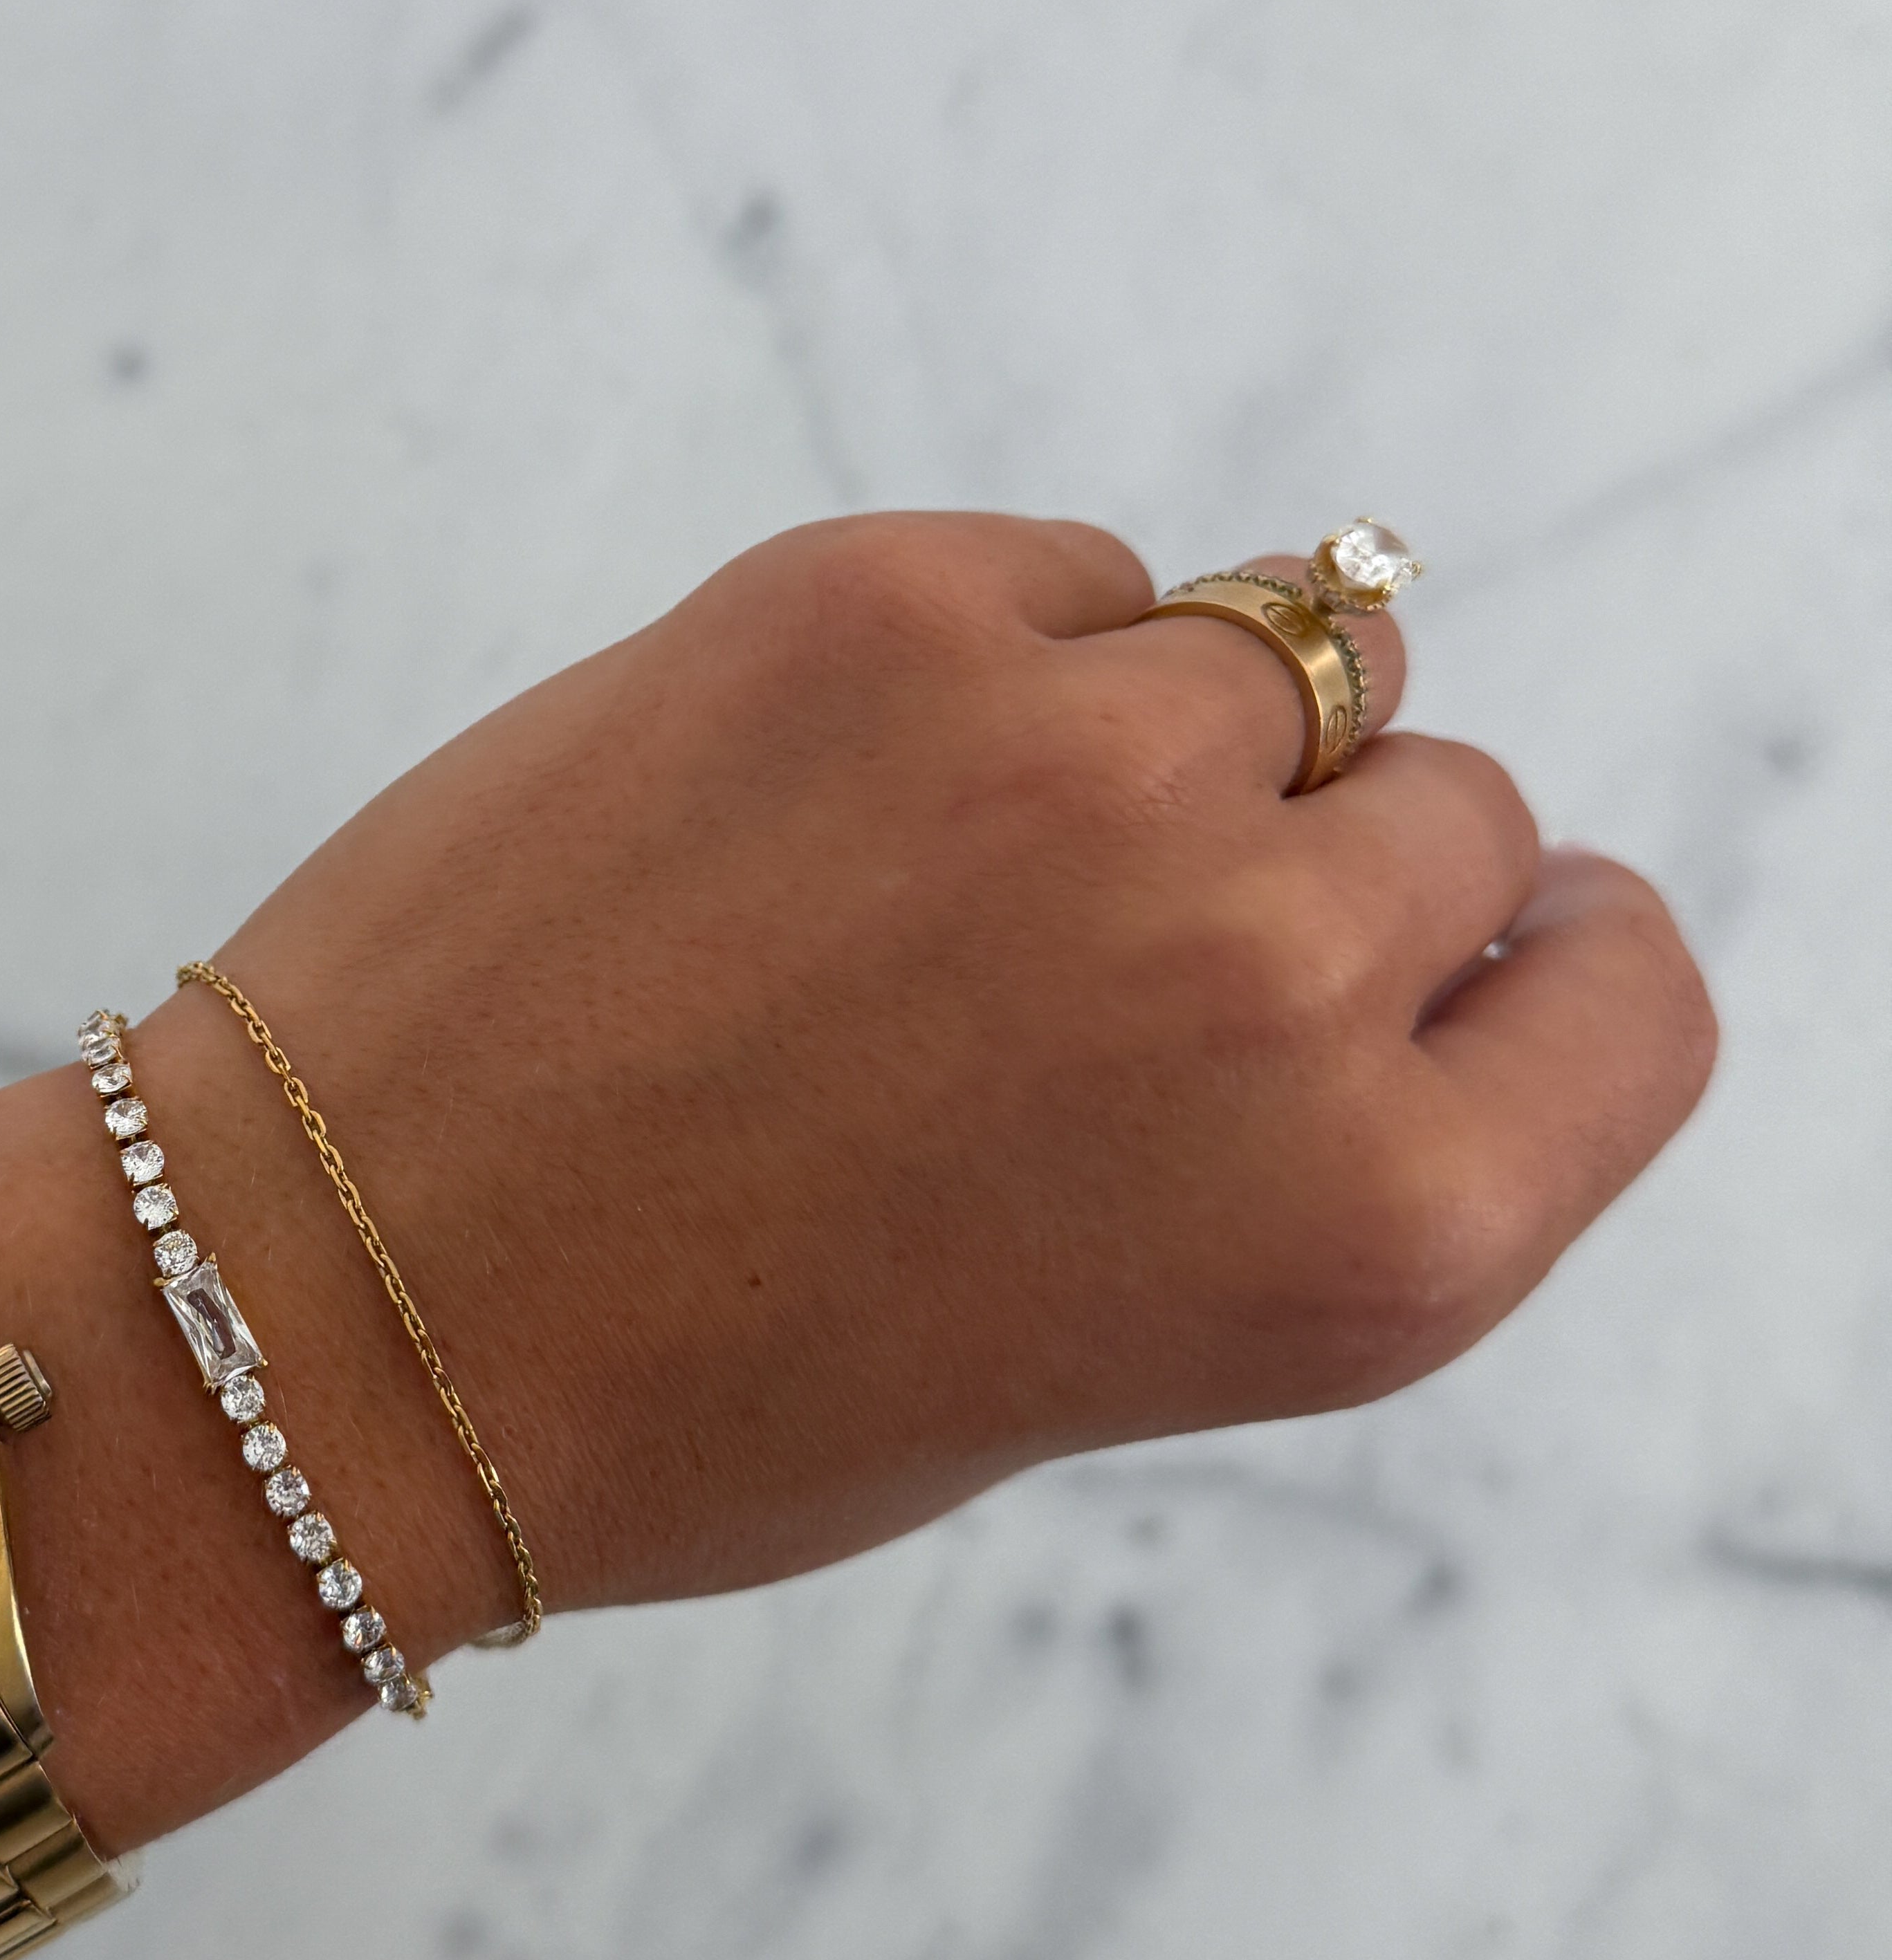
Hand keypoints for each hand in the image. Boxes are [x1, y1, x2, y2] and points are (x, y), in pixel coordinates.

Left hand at [0, 512, 1714, 1822]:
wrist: (337, 1312)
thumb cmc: (708, 1385)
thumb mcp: (1109, 1340)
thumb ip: (1297, 1126)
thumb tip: (1375, 857)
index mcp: (1372, 1236)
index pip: (1623, 994)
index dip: (1524, 972)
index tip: (1436, 971)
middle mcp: (1276, 983)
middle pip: (1443, 810)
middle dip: (1301, 874)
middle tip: (1075, 972)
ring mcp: (1084, 763)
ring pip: (1275, 655)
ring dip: (1156, 741)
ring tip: (933, 878)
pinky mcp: (885, 604)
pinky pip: (1076, 574)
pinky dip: (1000, 654)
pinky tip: (827, 797)